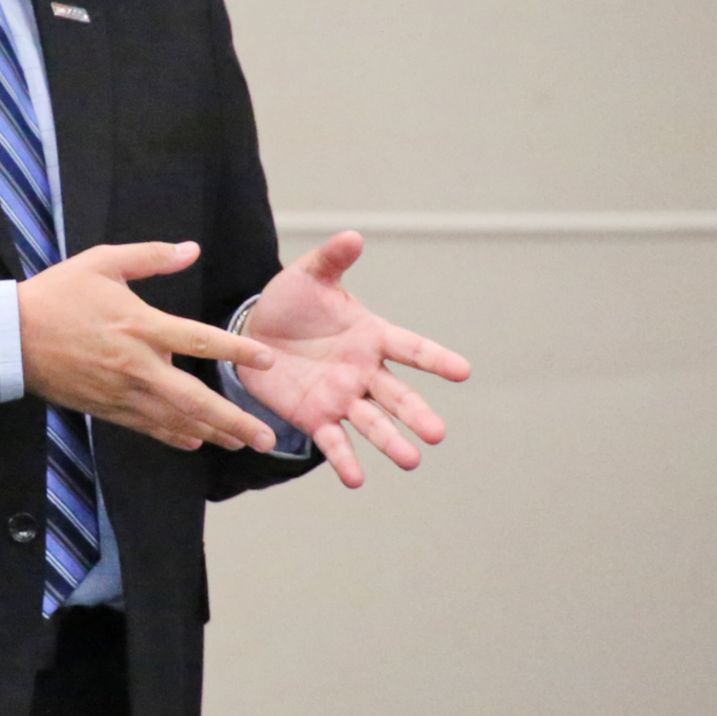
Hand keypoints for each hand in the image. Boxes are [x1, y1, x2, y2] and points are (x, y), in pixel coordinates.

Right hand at [19, 241, 282, 452]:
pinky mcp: (106, 408)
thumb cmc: (57, 295)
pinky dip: (175, 436)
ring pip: (176, 420)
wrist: (12, 336)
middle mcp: (137, 365)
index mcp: (141, 325)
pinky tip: (195, 442)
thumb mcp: (102, 262)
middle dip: (235, 421)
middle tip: (266, 437)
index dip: (237, 351)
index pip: (200, 341)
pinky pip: (148, 426)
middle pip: (196, 399)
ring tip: (243, 443)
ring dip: (212, 433)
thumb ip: (150, 256)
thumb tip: (191, 249)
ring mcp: (122, 392)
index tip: (267, 362)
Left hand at [242, 231, 470, 486]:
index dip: (436, 359)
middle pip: (397, 395)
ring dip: (391, 442)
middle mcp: (364, 372)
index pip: (411, 348)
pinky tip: (356, 480)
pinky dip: (345, 460)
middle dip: (417, 414)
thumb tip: (353, 236)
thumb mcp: (308, 277)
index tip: (464, 371)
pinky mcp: (316, 417)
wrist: (252, 333)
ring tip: (411, 461)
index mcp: (371, 336)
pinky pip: (334, 441)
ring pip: (373, 422)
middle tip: (437, 433)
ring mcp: (343, 397)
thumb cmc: (290, 302)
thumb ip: (332, 260)